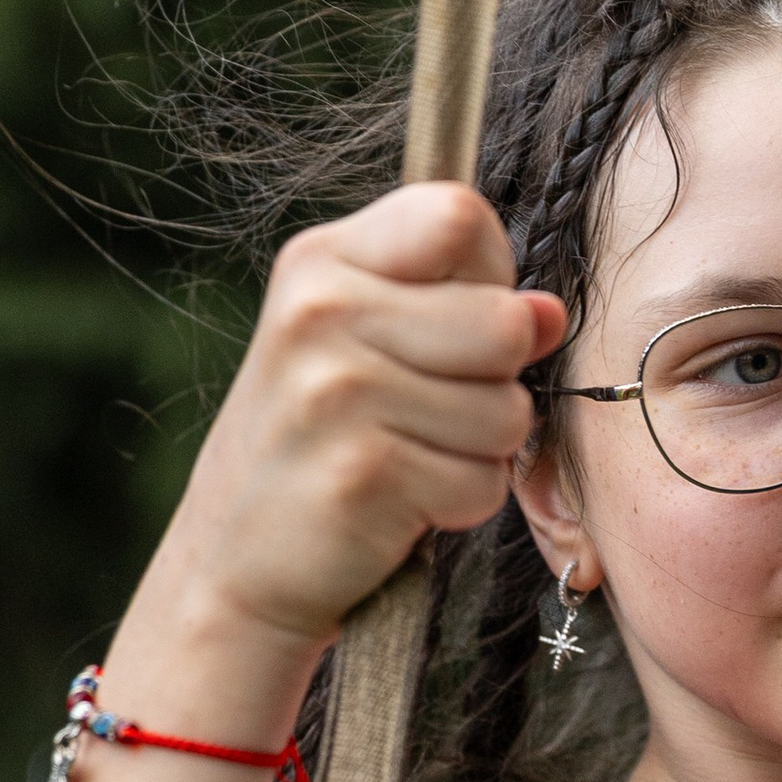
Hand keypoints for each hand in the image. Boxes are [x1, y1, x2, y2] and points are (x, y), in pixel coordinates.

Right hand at [139, 182, 565, 671]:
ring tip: (407, 459)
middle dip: (495, 383)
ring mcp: (338, 392)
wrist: (233, 566)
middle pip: (505, 322)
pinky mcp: (365, 474)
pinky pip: (485, 482)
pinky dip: (459, 506)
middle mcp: (322, 313)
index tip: (452, 326)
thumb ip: (459, 313)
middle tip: (425, 414)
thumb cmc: (319, 448)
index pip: (459, 216)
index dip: (489, 277)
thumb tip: (548, 313)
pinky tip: (397, 506)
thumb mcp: (368, 351)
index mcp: (321, 263)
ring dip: (480, 453)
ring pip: (508, 410)